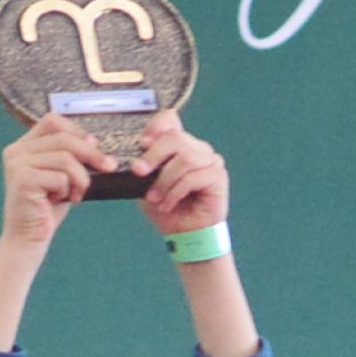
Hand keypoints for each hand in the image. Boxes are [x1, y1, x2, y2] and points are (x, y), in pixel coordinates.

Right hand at [0, 113, 113, 252]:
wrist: (28, 239)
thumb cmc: (46, 210)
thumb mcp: (61, 177)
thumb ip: (69, 158)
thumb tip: (95, 144)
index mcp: (24, 145)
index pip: (52, 121)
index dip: (77, 131)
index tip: (96, 146)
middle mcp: (17, 150)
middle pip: (62, 138)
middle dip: (91, 153)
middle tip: (109, 166)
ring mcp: (17, 164)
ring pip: (64, 158)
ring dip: (80, 178)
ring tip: (78, 194)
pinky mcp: (23, 179)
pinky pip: (60, 177)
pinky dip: (69, 190)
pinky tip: (62, 201)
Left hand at [133, 111, 228, 236]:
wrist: (185, 236)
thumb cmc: (168, 210)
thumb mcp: (148, 185)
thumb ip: (145, 168)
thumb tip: (137, 159)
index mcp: (180, 145)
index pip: (170, 120)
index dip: (156, 126)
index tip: (142, 143)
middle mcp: (197, 149)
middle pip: (175, 137)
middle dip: (154, 156)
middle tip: (139, 172)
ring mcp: (210, 161)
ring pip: (184, 159)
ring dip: (165, 181)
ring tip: (156, 199)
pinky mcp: (218, 177)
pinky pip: (193, 177)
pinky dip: (176, 191)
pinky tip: (168, 203)